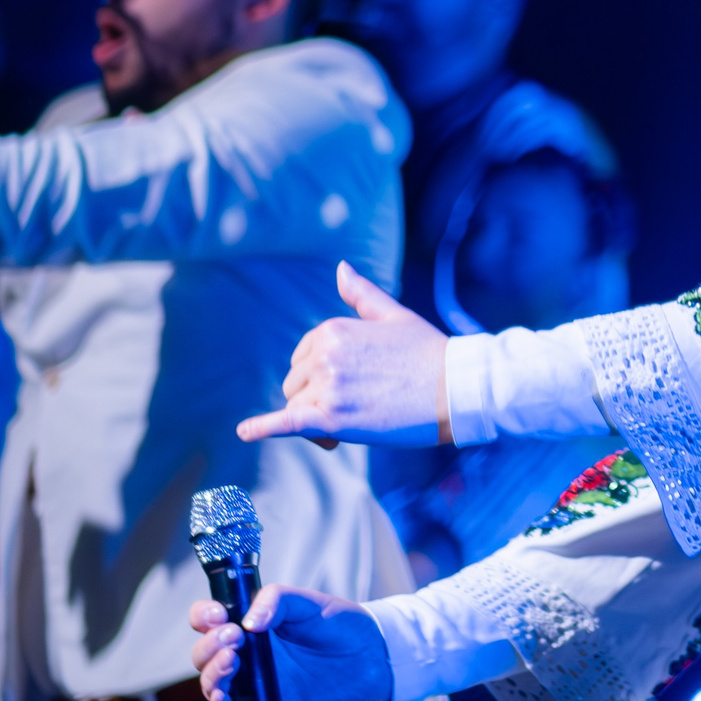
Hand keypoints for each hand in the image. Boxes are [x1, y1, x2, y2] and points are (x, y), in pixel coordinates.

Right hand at [189, 589, 393, 700]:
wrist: (371, 659)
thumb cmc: (339, 625)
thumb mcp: (308, 602)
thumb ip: (275, 601)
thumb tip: (248, 622)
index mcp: (251, 621)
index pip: (210, 617)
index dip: (203, 615)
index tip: (217, 615)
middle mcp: (246, 651)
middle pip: (204, 652)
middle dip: (210, 646)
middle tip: (234, 639)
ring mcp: (252, 680)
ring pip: (211, 682)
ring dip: (212, 674)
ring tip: (234, 663)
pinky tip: (223, 700)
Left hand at [235, 263, 448, 447]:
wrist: (456, 387)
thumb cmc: (429, 352)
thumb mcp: (393, 315)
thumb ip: (361, 295)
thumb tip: (341, 268)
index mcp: (333, 329)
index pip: (303, 360)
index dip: (322, 380)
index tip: (353, 388)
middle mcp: (324, 354)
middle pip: (296, 386)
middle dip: (317, 401)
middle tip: (359, 409)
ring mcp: (327, 386)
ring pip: (298, 409)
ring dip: (316, 421)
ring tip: (356, 424)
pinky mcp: (333, 418)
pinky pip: (287, 423)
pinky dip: (263, 428)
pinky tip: (244, 431)